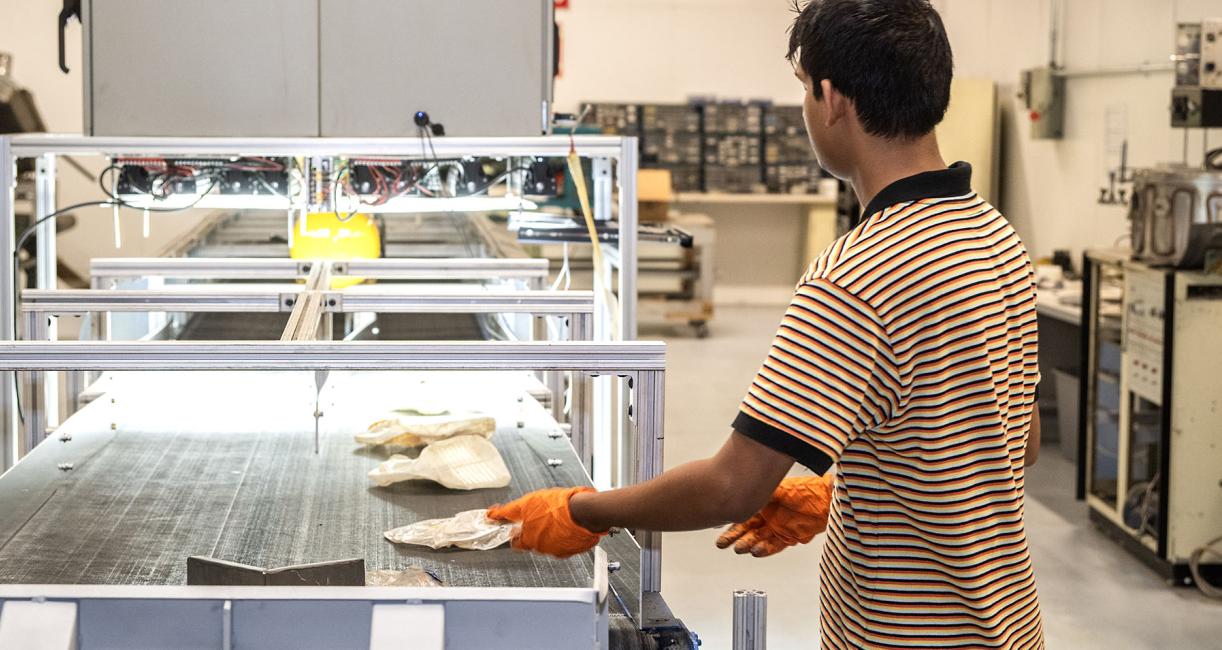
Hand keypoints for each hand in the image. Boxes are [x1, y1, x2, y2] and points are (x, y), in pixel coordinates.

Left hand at [487, 486, 605, 558]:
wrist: (583, 510)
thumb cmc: (557, 507)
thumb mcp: (526, 503)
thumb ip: (507, 512)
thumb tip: (491, 514)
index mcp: (529, 540)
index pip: (515, 543)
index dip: (516, 532)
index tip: (517, 525)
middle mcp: (542, 549)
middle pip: (532, 541)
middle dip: (534, 530)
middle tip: (540, 516)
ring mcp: (558, 550)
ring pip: (549, 542)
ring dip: (550, 531)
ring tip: (556, 517)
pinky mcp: (573, 549)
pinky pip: (565, 543)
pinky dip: (565, 535)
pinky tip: (567, 523)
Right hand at [715, 474, 832, 556]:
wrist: (827, 499)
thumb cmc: (806, 489)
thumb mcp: (781, 489)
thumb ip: (765, 493)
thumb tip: (746, 492)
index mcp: (763, 504)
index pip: (743, 517)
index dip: (732, 526)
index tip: (722, 533)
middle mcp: (768, 517)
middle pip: (748, 531)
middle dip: (735, 538)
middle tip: (723, 544)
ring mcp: (778, 528)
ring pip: (759, 539)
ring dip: (749, 544)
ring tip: (741, 549)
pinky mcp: (790, 538)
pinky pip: (775, 546)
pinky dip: (766, 549)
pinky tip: (756, 551)